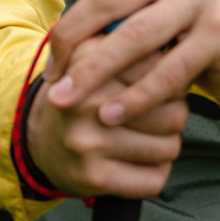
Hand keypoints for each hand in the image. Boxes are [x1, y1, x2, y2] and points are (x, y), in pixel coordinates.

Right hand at [26, 50, 187, 197]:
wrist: (39, 137)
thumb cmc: (85, 93)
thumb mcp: (98, 54)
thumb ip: (135, 41)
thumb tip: (180, 50)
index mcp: (89, 61)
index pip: (162, 69)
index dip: (171, 79)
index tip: (161, 84)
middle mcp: (85, 100)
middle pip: (174, 111)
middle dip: (175, 115)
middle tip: (159, 115)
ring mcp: (87, 141)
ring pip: (169, 147)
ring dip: (167, 145)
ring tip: (148, 138)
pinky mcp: (92, 176)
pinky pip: (154, 179)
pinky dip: (155, 173)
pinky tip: (140, 162)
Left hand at [42, 0, 219, 132]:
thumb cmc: (205, 41)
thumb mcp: (163, 14)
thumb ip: (124, 9)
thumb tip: (60, 34)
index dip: (74, 22)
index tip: (54, 59)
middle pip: (114, 3)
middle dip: (76, 47)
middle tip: (52, 84)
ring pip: (135, 36)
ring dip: (96, 73)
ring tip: (69, 101)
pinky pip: (167, 68)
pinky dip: (136, 96)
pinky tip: (113, 115)